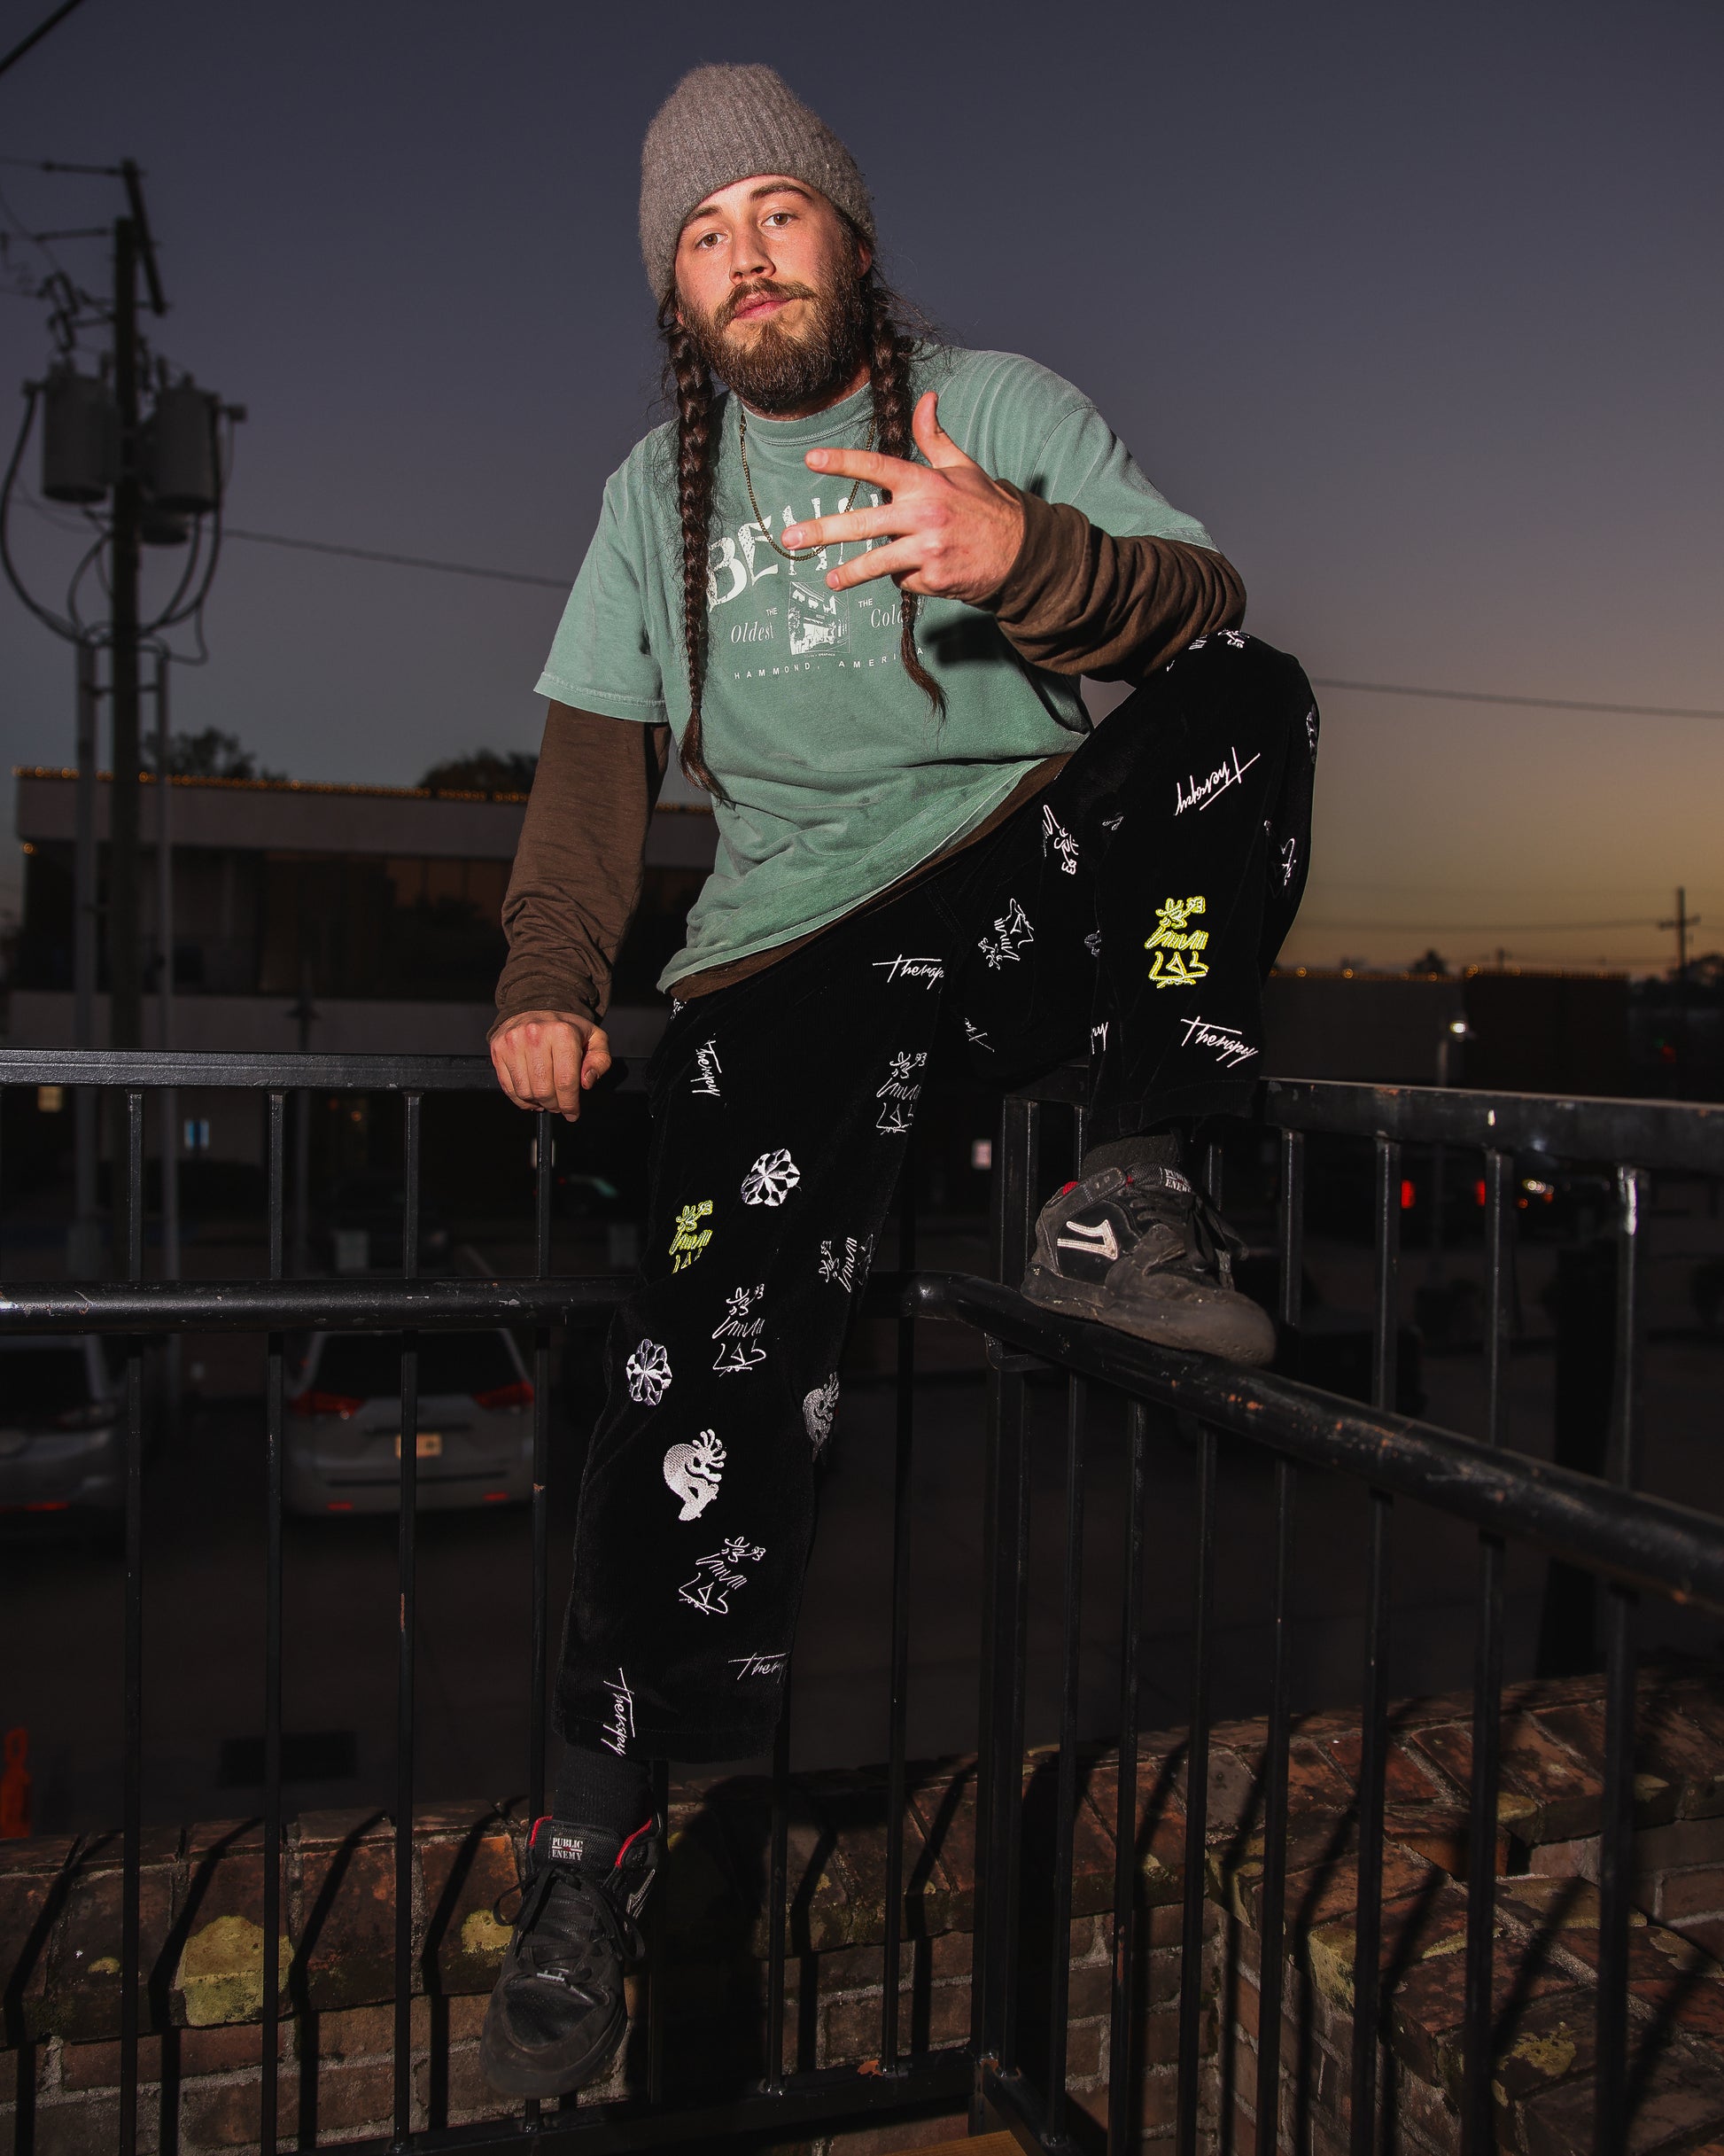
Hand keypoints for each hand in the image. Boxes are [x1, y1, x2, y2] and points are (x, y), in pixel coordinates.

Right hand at [490, 1011, 610, 1120]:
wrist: (537, 1004)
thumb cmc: (568, 1028)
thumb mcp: (595, 1038)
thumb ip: (600, 1061)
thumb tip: (586, 1082)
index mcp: (563, 1033)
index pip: (566, 1081)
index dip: (570, 1104)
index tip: (573, 1113)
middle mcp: (535, 1035)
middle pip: (544, 1090)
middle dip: (555, 1106)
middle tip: (559, 1106)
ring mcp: (514, 1042)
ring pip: (525, 1091)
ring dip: (537, 1103)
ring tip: (546, 1099)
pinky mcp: (499, 1048)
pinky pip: (508, 1086)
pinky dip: (520, 1099)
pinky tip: (531, 1096)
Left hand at [782, 391, 1024, 603]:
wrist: (1021, 553)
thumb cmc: (986, 507)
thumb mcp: (962, 467)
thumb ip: (934, 437)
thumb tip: (926, 398)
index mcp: (927, 483)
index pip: (878, 467)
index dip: (843, 462)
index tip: (811, 459)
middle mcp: (924, 516)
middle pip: (864, 524)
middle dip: (823, 531)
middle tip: (792, 537)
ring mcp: (928, 550)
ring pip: (877, 562)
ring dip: (851, 573)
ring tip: (830, 579)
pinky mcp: (934, 578)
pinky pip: (904, 580)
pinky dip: (905, 578)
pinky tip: (922, 571)